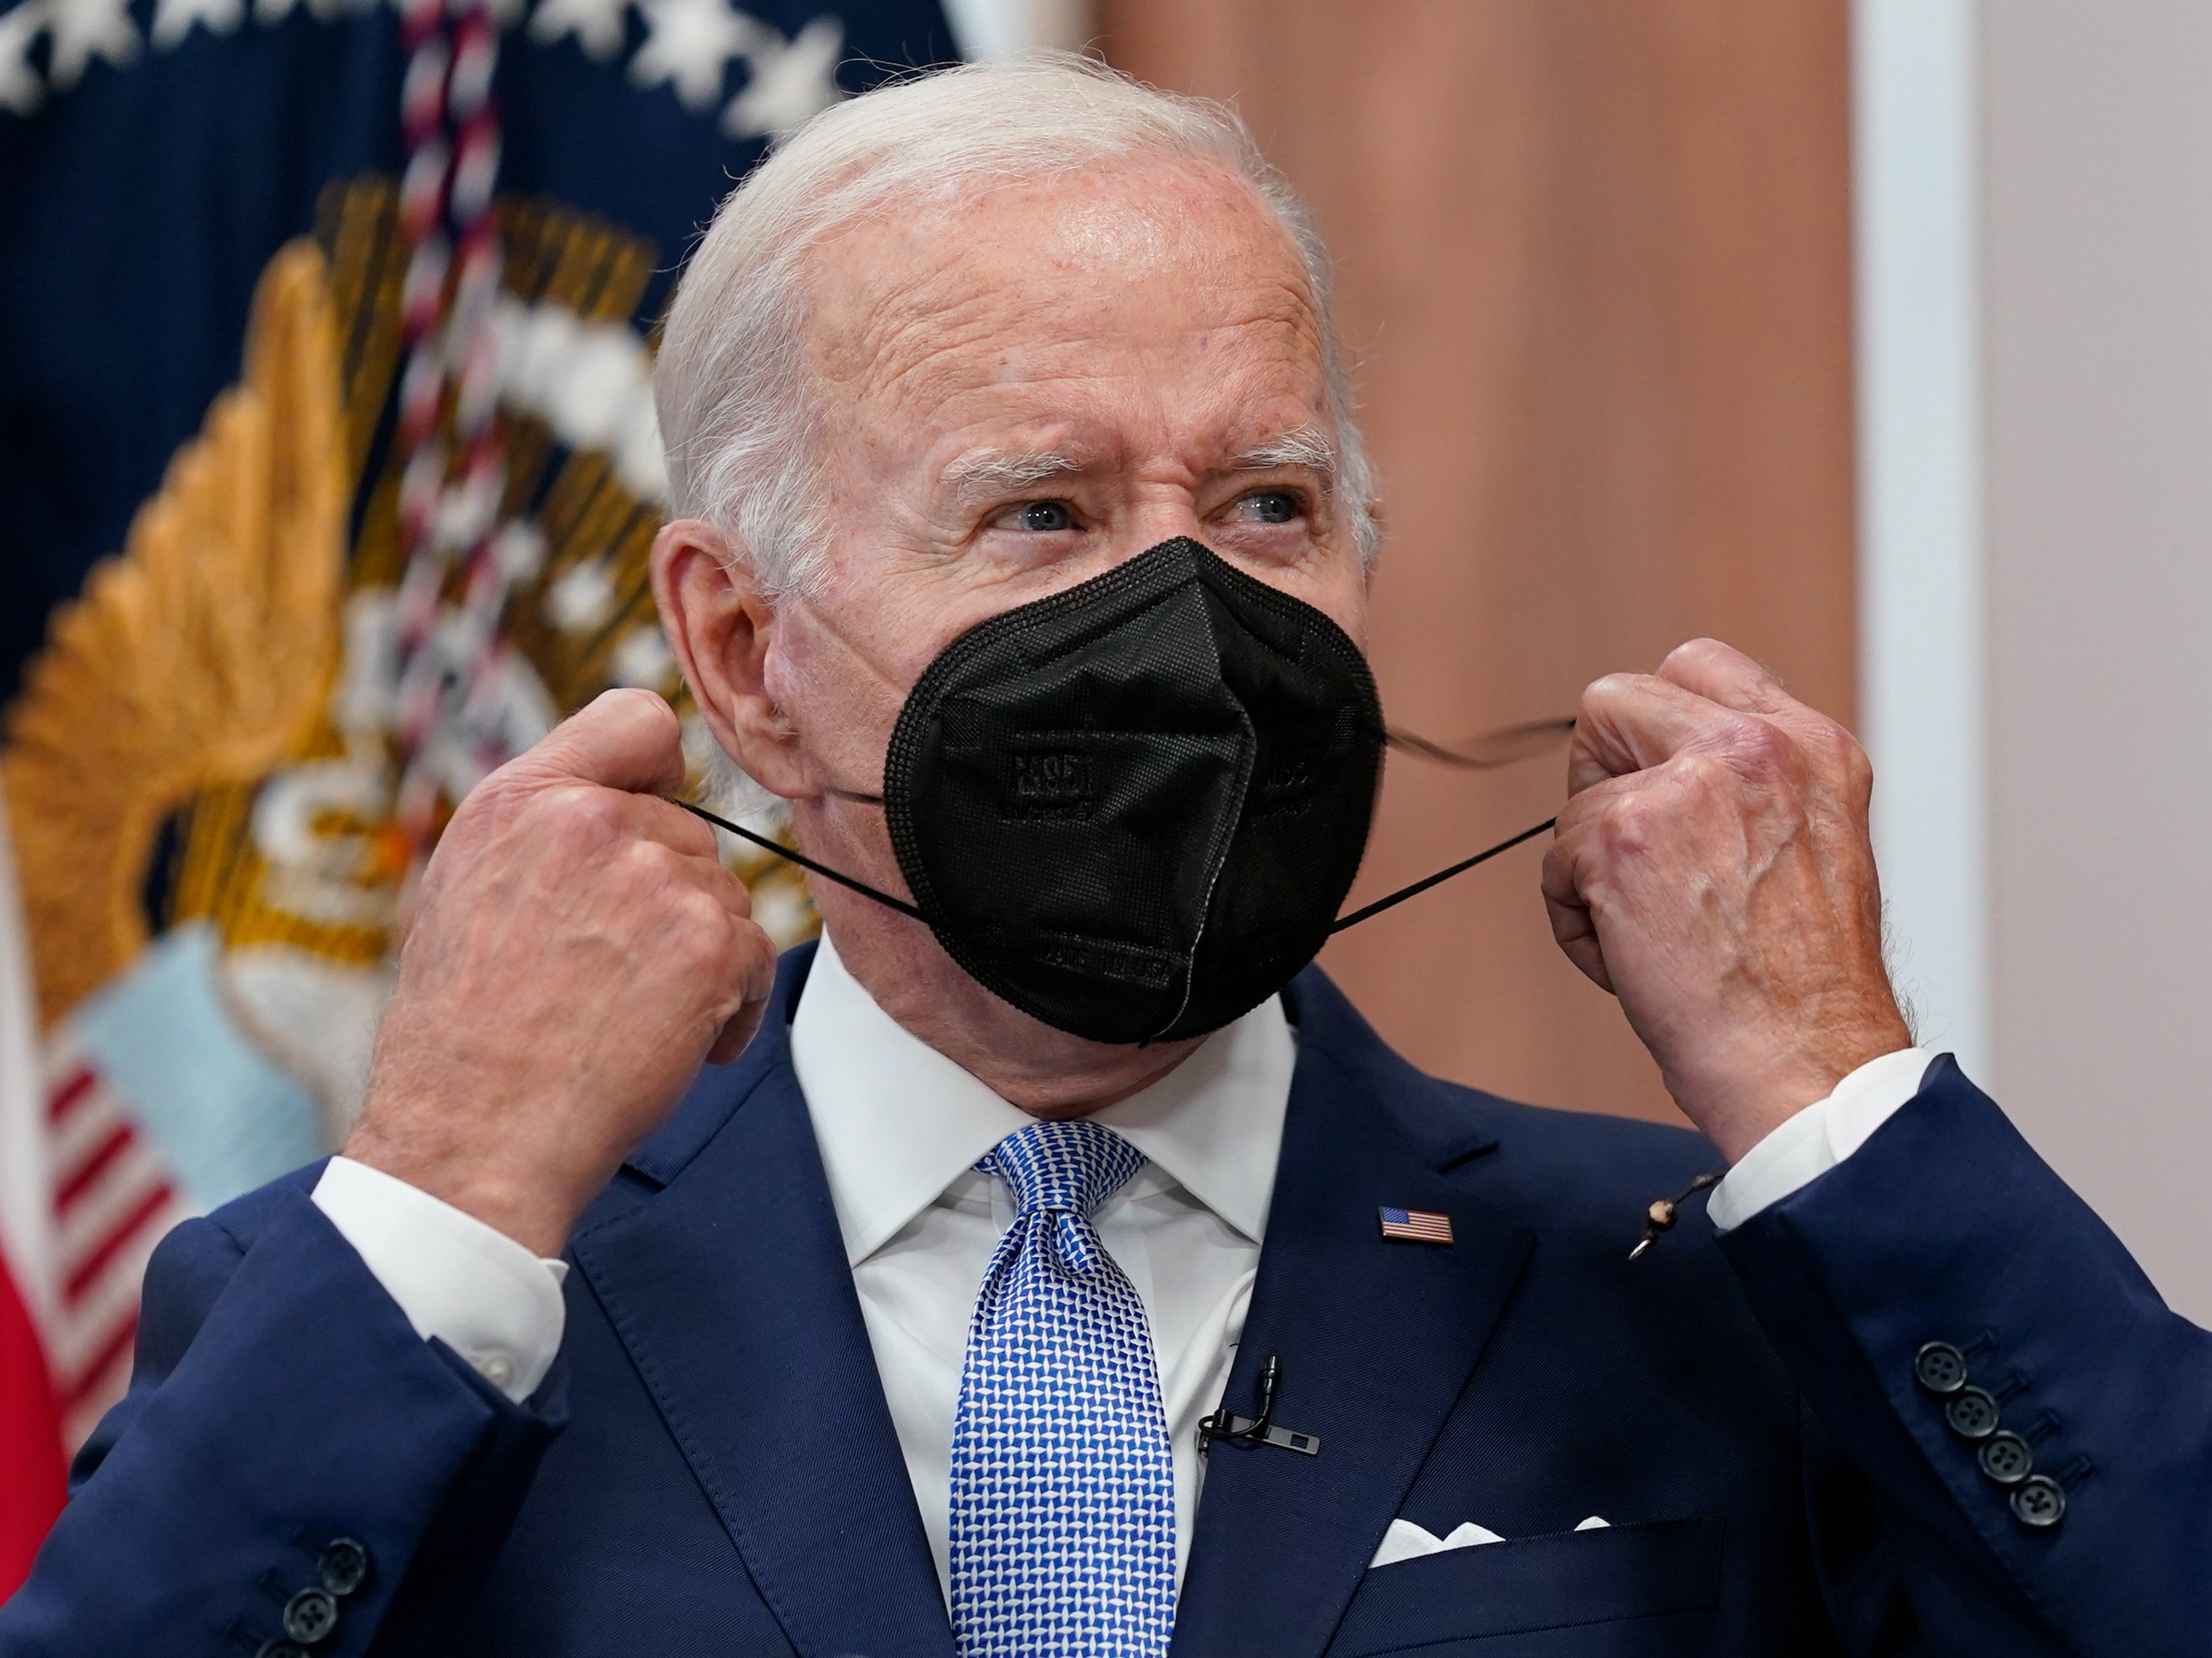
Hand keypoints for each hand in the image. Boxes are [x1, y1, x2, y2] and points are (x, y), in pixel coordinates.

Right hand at [344, 690, 779, 1253]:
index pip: (637, 718)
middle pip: (691, 833)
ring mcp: (655, 877)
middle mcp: (590, 821)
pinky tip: (672, 1046)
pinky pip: (756, 957)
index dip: (659, 770)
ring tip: (627, 1015)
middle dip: (671, 899)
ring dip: (700, 957)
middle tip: (610, 973)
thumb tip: (622, 802)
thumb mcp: (469, 891)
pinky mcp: (707, 942)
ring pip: (727, 897)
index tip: (652, 815)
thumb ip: (547, 831)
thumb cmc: (465, 1036)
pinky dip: (730, 1010)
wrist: (474, 1136)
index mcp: (522, 798)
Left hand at [1540, 640, 1912, 1161]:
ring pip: (1579, 796)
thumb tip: (1665, 766)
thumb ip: (1750, 788)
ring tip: (1657, 935)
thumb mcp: (1815, 847)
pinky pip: (1555, 863)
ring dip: (1595, 869)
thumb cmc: (1805, 989)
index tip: (1657, 786)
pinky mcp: (1622, 836)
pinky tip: (1637, 964)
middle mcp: (1755, 747)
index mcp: (1811, 747)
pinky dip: (1578, 925)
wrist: (1807, 1061)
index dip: (1655, 728)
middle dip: (1603, 778)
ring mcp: (1686, 784)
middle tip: (1635, 858)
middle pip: (1614, 701)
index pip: (1698, 667)